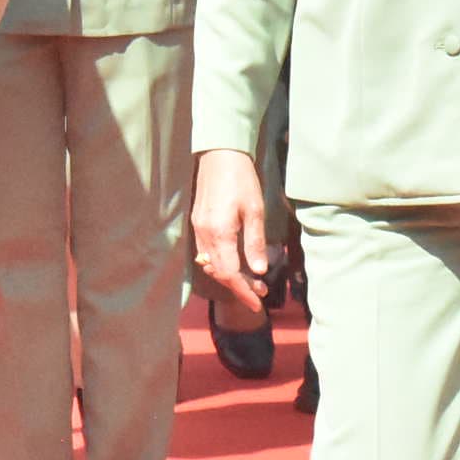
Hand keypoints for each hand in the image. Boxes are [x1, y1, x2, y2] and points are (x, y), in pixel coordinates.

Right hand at [191, 149, 269, 306]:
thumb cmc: (241, 180)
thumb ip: (255, 242)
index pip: (229, 274)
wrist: (220, 155)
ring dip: (230, 276)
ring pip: (211, 264)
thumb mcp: (255, 210)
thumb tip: (258, 270)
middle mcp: (204, 234)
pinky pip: (206, 252)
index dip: (244, 292)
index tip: (258, 303)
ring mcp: (198, 228)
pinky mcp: (198, 222)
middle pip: (219, 272)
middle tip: (261, 292)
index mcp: (220, 233)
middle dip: (240, 287)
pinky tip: (235, 262)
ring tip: (252, 280)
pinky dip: (220, 263)